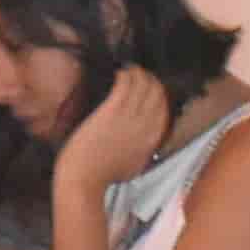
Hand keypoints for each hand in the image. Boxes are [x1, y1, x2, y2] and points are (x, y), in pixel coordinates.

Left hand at [55, 69, 173, 204]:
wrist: (84, 179)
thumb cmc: (102, 176)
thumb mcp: (134, 165)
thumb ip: (143, 149)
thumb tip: (146, 139)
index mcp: (153, 139)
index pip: (165, 108)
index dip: (159, 94)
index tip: (150, 87)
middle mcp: (146, 126)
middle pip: (158, 92)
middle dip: (150, 80)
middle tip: (139, 75)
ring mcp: (130, 117)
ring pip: (144, 84)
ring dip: (138, 73)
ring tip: (129, 70)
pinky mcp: (112, 111)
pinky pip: (126, 85)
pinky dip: (125, 75)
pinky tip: (119, 73)